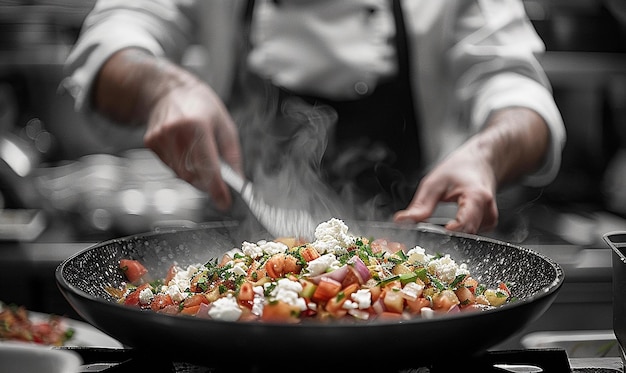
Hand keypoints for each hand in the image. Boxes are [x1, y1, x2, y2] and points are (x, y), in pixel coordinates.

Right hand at [94, 49, 242, 210]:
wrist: (168, 91)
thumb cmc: (200, 105)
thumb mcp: (225, 125)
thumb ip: (232, 155)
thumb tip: (238, 181)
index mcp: (197, 125)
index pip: (208, 166)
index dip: (217, 188)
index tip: (224, 202)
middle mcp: (175, 132)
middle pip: (192, 175)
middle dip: (207, 183)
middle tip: (217, 181)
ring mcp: (160, 138)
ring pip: (181, 174)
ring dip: (195, 175)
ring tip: (200, 155)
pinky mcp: (150, 144)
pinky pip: (170, 167)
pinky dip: (182, 166)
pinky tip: (185, 149)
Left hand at [393, 143, 498, 233]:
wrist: (479, 163)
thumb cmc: (459, 170)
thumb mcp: (434, 184)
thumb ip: (420, 206)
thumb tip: (401, 221)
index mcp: (476, 197)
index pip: (466, 222)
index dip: (453, 230)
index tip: (441, 231)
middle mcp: (487, 209)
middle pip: (466, 232)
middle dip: (448, 236)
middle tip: (431, 232)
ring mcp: (489, 218)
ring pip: (469, 235)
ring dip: (454, 234)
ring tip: (445, 223)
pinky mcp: (488, 222)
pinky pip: (472, 233)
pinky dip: (460, 230)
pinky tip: (456, 220)